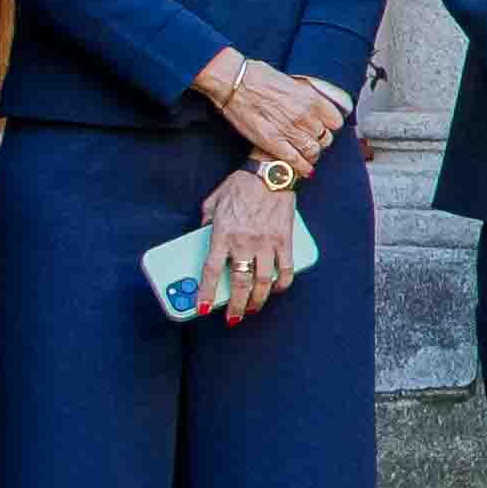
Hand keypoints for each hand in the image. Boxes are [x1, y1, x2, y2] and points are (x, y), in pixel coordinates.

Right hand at [197, 52, 351, 175]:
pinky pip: (295, 161)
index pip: (335, 121)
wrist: (234, 83)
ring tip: (308, 154)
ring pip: (313, 151)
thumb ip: (305, 96)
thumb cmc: (258, 76)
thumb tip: (312, 105)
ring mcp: (289, 131)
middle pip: (325, 138)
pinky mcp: (273, 143)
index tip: (325, 127)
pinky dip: (302, 168)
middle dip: (321, 140)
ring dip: (312, 154)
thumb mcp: (291, 81)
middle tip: (314, 141)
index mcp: (311, 99)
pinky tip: (305, 171)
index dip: (330, 126)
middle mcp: (305, 116)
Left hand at [198, 166, 305, 321]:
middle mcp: (244, 242)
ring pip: (262, 282)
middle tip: (233, 316)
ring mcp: (266, 242)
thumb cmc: (241, 184)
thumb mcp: (214, 200)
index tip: (201, 307)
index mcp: (223, 233)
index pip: (210, 270)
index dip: (205, 292)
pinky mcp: (284, 240)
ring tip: (253, 308)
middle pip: (239, 282)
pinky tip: (276, 290)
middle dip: (235, 305)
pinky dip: (282, 284)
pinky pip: (285, 269)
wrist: (271, 171)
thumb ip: (206, 220)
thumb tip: (201, 234)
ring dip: (257, 300)